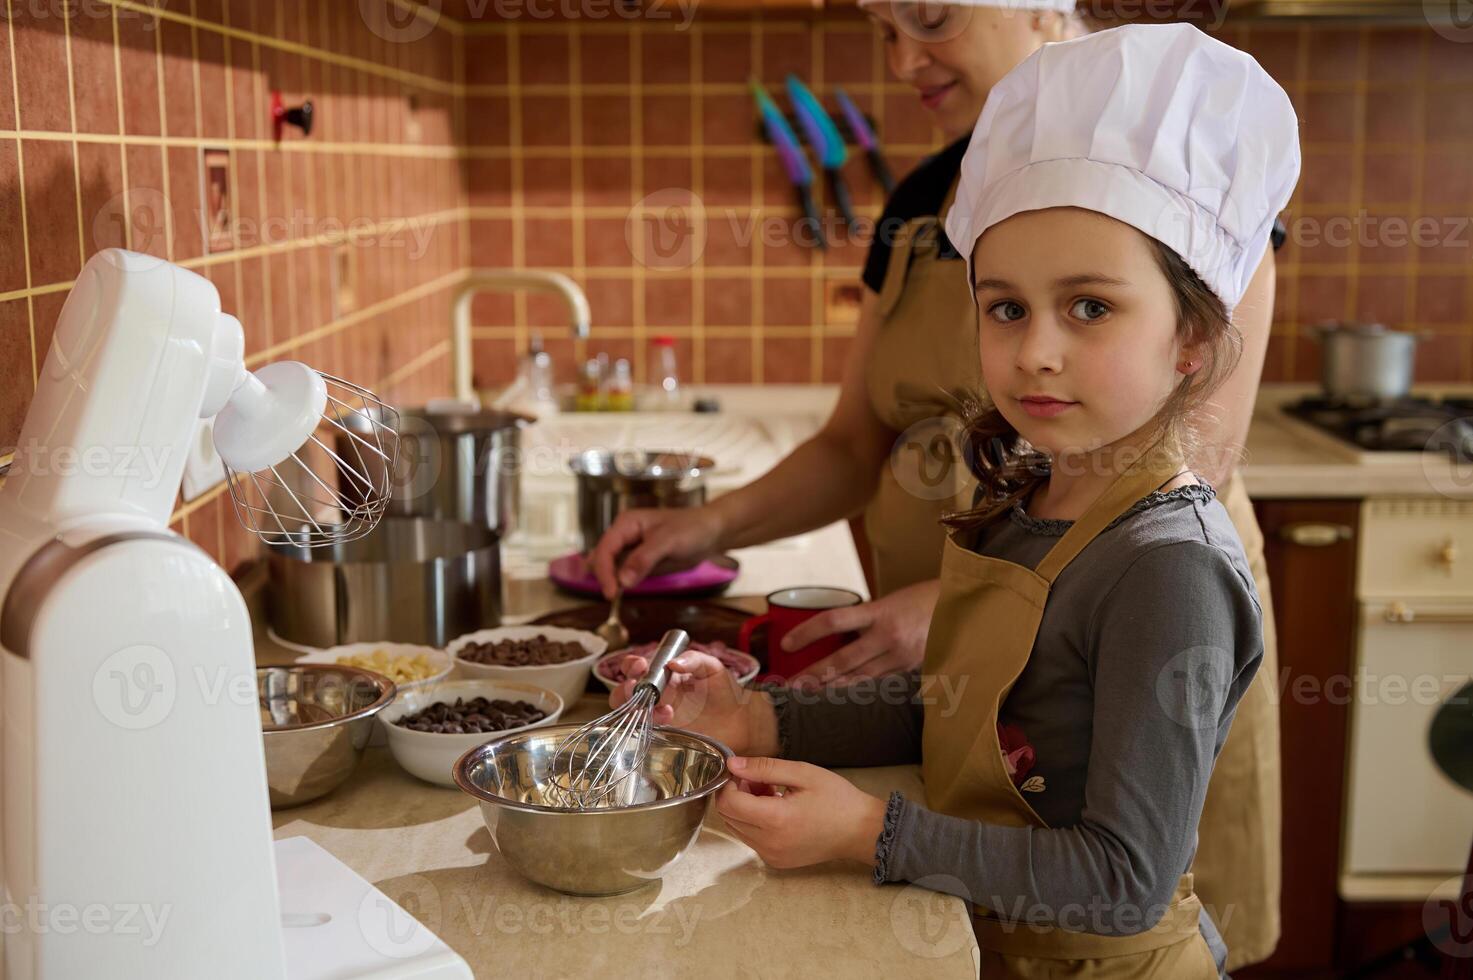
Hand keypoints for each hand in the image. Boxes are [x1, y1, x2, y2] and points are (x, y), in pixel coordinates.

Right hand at [589, 507, 724, 598]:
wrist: (711, 532)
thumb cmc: (692, 529)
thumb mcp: (668, 542)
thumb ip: (644, 559)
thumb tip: (623, 580)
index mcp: (626, 523)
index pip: (605, 549)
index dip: (604, 572)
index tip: (611, 593)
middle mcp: (624, 535)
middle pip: (602, 558)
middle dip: (603, 577)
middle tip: (612, 598)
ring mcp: (630, 548)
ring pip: (609, 567)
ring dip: (609, 581)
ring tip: (613, 597)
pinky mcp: (639, 561)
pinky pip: (622, 573)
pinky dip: (620, 583)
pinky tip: (622, 592)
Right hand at [609, 651, 778, 756]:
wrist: (741, 721)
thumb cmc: (727, 692)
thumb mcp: (713, 667)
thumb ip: (694, 659)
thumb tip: (672, 663)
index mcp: (664, 676)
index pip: (637, 668)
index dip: (632, 665)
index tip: (641, 665)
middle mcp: (656, 696)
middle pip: (624, 693)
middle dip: (625, 688)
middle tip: (640, 685)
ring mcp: (659, 717)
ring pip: (630, 714)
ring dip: (637, 708)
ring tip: (664, 706)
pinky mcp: (665, 736)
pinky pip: (645, 732)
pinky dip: (650, 725)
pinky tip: (670, 718)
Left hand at [715, 756, 886, 868]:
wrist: (861, 831)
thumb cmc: (837, 799)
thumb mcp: (802, 773)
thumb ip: (764, 768)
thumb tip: (732, 765)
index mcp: (775, 820)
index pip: (728, 802)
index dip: (730, 783)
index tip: (746, 772)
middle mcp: (768, 843)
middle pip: (728, 816)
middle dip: (737, 794)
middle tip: (761, 781)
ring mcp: (771, 855)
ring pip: (737, 828)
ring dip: (745, 809)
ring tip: (772, 794)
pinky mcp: (776, 861)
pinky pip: (751, 839)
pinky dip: (755, 823)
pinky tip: (777, 810)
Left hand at [784, 580, 939, 689]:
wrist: (965, 608)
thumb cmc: (925, 598)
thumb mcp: (892, 601)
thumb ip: (867, 618)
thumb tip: (838, 636)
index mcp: (881, 611)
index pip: (834, 621)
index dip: (807, 633)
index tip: (786, 644)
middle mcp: (889, 637)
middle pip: (842, 660)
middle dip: (814, 675)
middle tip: (790, 687)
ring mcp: (901, 657)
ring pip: (859, 679)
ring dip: (832, 689)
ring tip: (808, 698)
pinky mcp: (910, 670)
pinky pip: (878, 683)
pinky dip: (858, 691)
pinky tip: (842, 699)